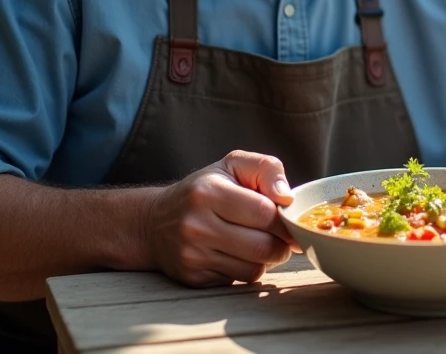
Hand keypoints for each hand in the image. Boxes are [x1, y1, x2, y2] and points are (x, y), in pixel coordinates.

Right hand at [145, 150, 298, 286]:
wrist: (155, 222)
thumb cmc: (205, 189)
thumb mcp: (233, 165)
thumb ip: (266, 169)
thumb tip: (287, 196)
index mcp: (209, 192)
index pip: (264, 213)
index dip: (285, 220)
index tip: (290, 220)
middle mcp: (196, 225)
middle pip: (262, 246)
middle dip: (282, 244)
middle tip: (282, 236)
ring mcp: (192, 255)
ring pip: (254, 268)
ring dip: (267, 258)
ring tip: (260, 242)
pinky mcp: (193, 277)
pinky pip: (240, 280)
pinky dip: (249, 269)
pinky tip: (240, 254)